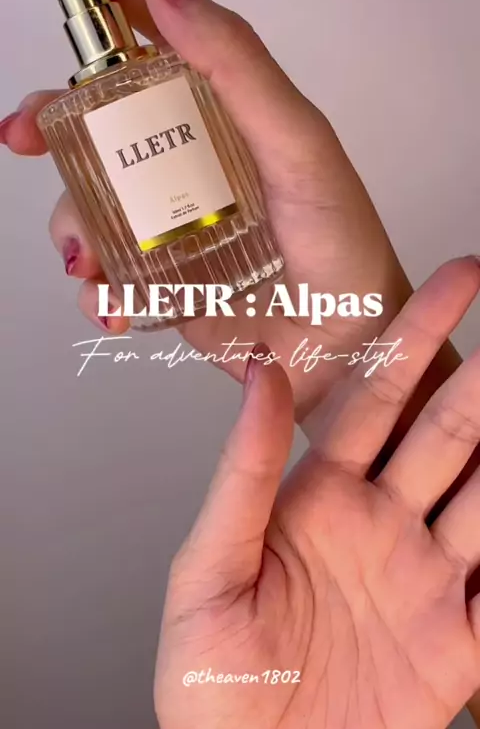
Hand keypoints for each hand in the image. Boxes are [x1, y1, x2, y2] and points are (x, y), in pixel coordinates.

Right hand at [1, 0, 413, 420]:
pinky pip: (102, 270)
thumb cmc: (340, 239)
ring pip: (85, 194)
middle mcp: (185, 152)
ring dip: (70, 223)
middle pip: (95, 113)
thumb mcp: (297, 143)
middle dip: (50, 120)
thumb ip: (237, 65)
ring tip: (92, 262)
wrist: (346, 341)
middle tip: (28, 136)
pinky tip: (114, 306)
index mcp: (219, 106)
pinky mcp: (158, 274)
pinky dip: (95, 289)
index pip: (153, 27)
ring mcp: (165, 213)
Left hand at [155, 257, 479, 728]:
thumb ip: (243, 472)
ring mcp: (425, 580)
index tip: (458, 280)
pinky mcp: (458, 644)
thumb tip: (262, 372)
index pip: (378, 396)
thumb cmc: (210, 685)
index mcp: (319, 498)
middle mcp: (381, 525)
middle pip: (447, 433)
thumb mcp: (209, 569)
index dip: (418, 333)